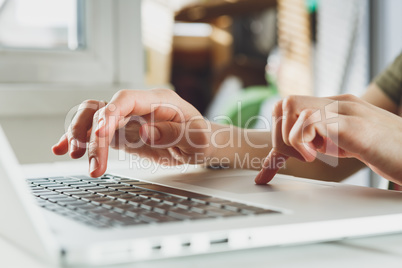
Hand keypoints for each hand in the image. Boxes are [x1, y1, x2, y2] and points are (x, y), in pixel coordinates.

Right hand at [52, 89, 212, 176]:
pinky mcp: (123, 132)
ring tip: (73, 154)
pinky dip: (80, 138)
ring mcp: (129, 119)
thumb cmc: (203, 139)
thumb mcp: (197, 139)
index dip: (109, 115)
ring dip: (79, 133)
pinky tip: (66, 148)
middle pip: (104, 109)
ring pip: (93, 116)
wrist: (202, 144)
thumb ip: (174, 134)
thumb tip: (145, 131)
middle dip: (92, 135)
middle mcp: (139, 106)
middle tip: (91, 162)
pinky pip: (96, 131)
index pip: (125, 100)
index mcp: (158, 100)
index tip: (99, 135)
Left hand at [255, 94, 401, 183]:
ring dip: (290, 137)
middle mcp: (338, 102)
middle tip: (297, 154)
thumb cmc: (386, 152)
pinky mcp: (353, 124)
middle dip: (280, 133)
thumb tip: (299, 147)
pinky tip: (316, 155)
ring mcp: (346, 110)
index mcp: (335, 106)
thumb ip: (322, 139)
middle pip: (285, 102)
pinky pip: (309, 121)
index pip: (290, 105)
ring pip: (292, 106)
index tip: (287, 153)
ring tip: (310, 155)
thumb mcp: (345, 143)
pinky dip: (301, 141)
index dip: (279, 129)